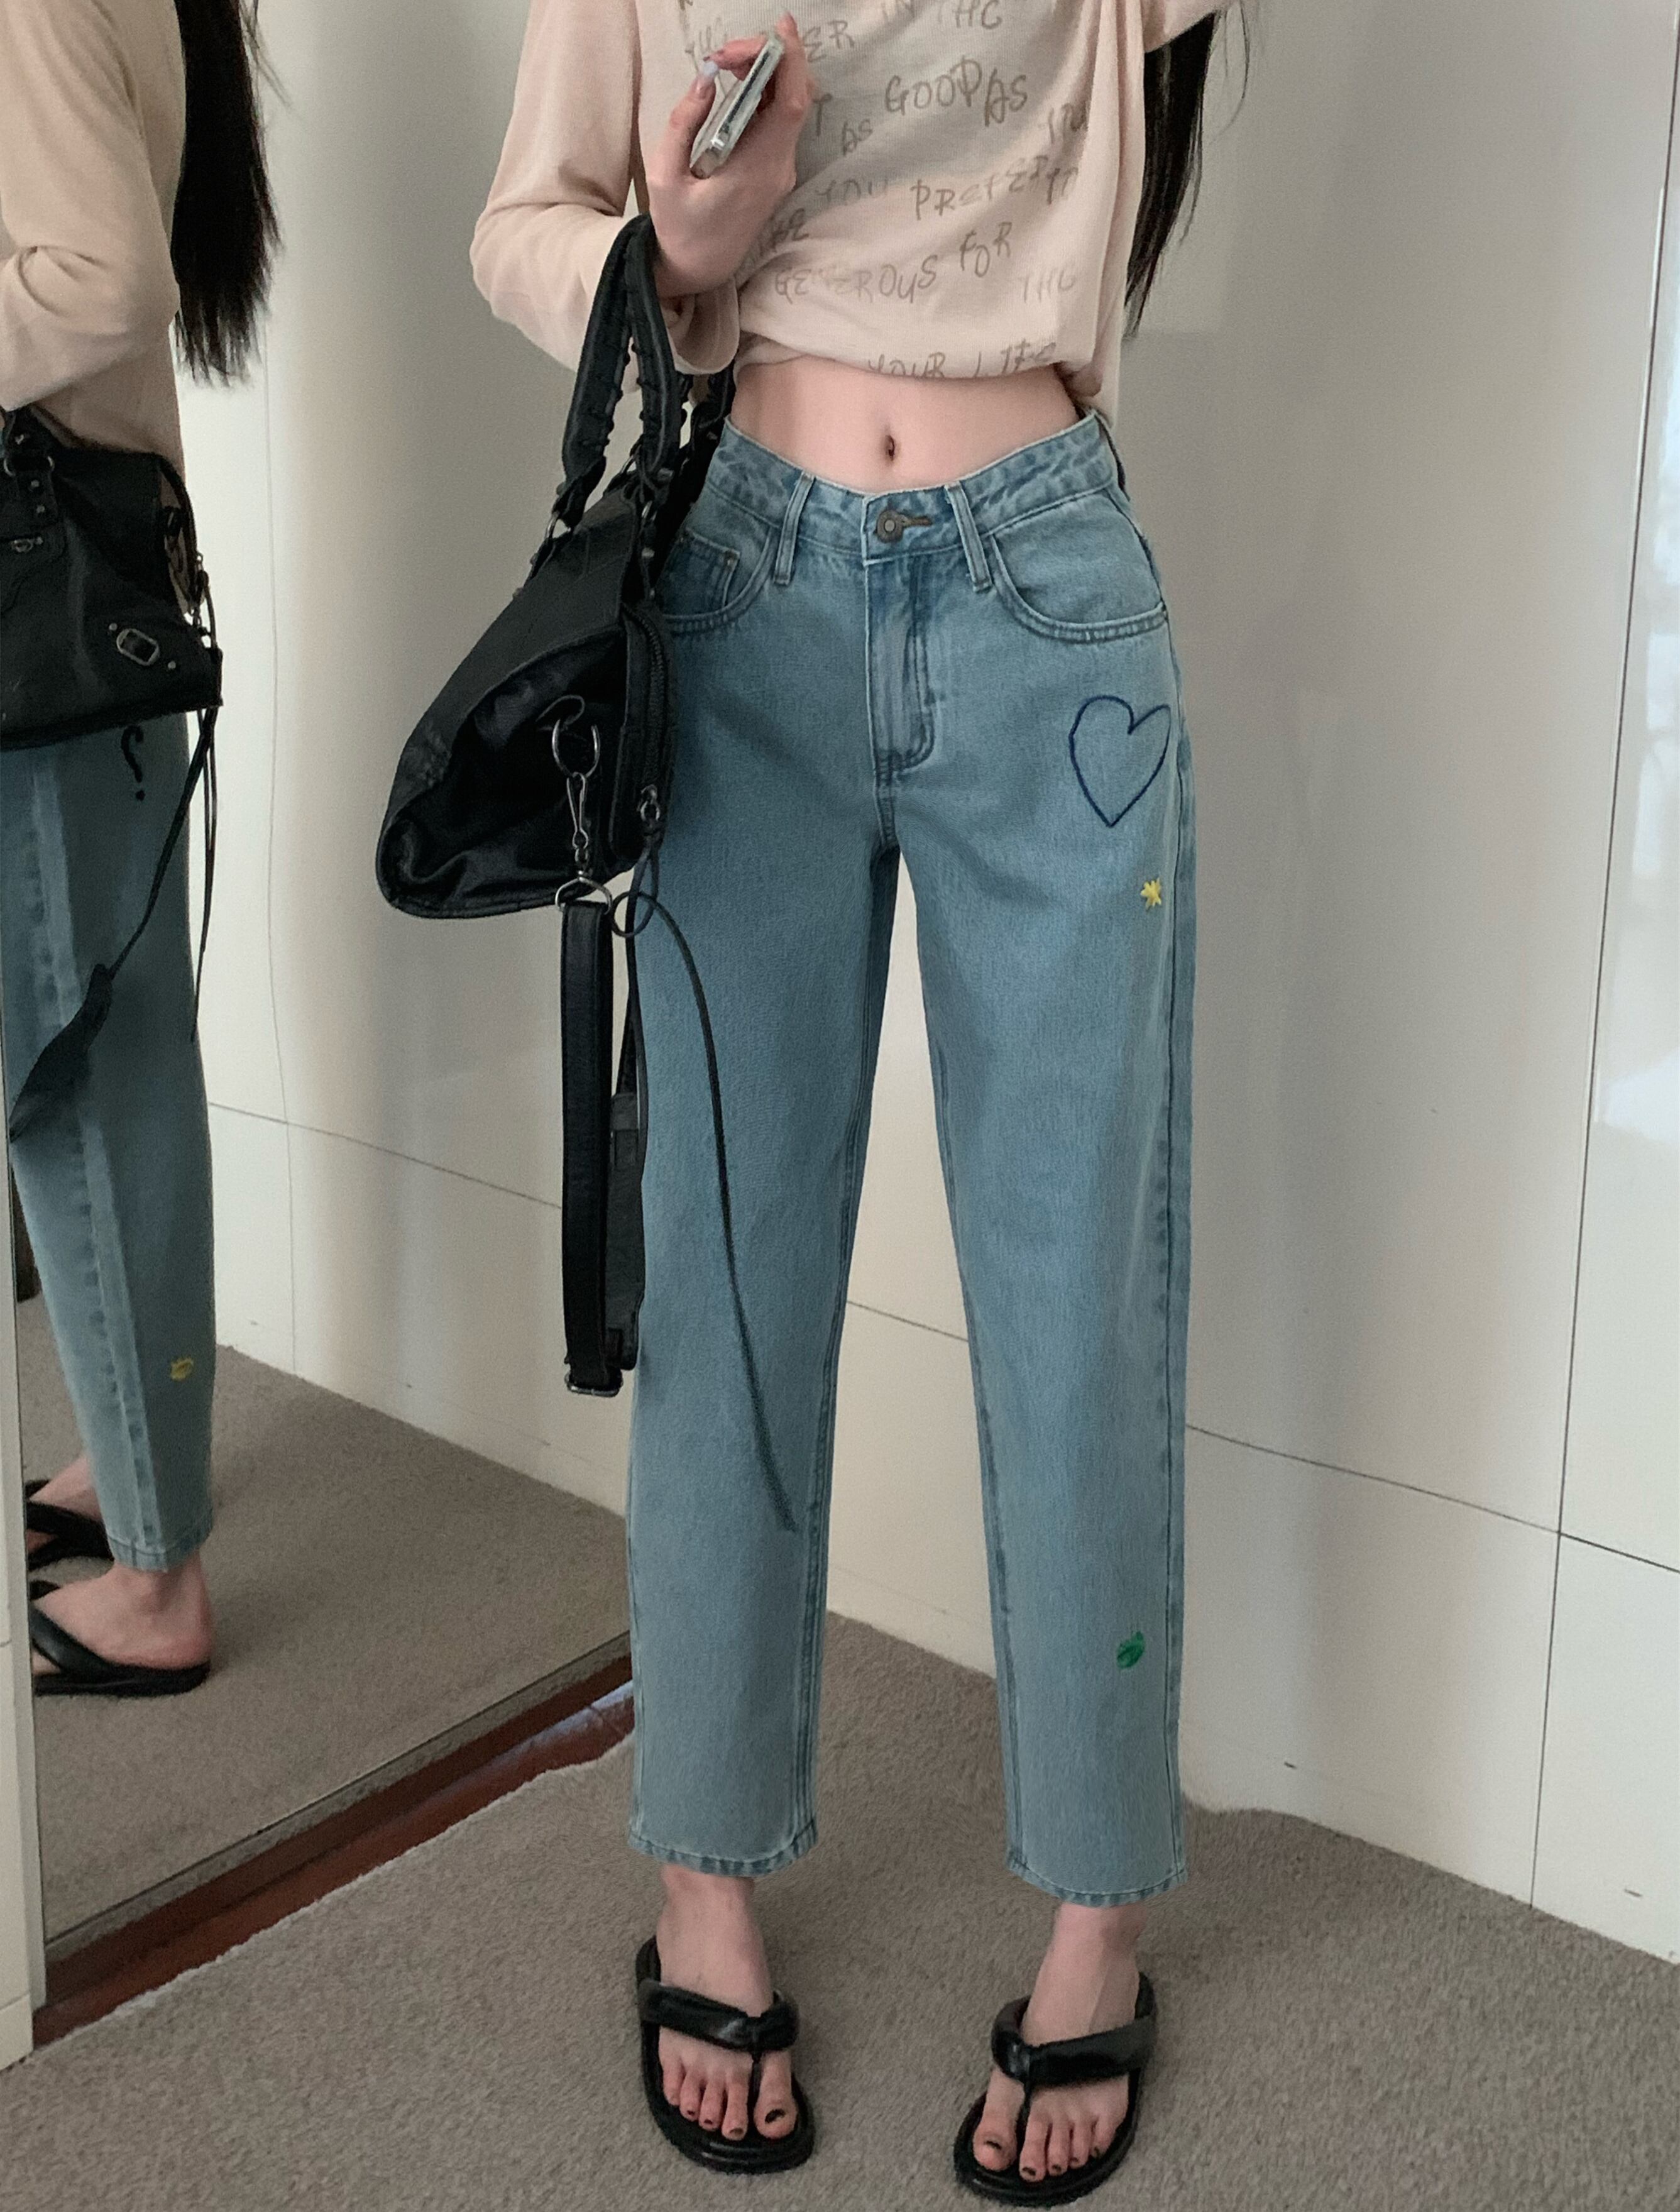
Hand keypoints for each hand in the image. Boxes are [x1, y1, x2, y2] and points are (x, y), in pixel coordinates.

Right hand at [645, 14, 814, 302]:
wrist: (697, 271)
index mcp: (755, 170)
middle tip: (724, 52)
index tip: (779, 28)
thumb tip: (705, 79)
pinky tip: (735, 84)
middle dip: (768, 59)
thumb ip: (683, 123)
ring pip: (788, 105)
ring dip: (764, 74)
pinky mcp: (775, 171)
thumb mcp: (665, 175)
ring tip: (725, 64)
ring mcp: (780, 171)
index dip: (792, 60)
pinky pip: (779, 120)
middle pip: (793, 96)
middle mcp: (778, 169)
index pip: (790, 104)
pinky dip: (763, 93)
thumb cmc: (678, 228)